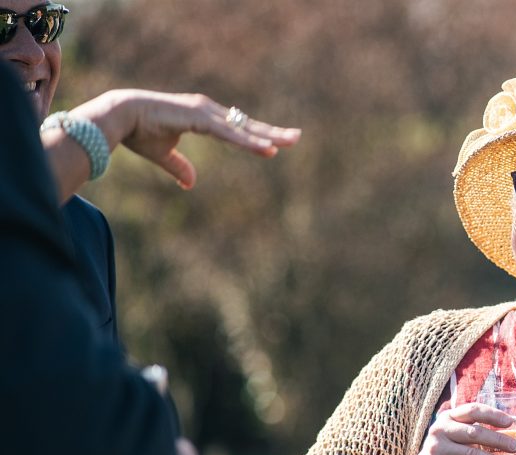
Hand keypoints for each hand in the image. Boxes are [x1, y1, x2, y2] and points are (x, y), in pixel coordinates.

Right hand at [44, 88, 301, 198]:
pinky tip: (267, 149)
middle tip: (297, 137)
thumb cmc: (138, 133)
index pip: (237, 128)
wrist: (118, 116)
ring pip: (242, 128)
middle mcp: (208, 111)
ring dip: (267, 136)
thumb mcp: (164, 155)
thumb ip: (179, 167)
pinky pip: (229, 133)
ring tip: (290, 142)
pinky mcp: (199, 118)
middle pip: (246, 125)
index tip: (277, 142)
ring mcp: (205, 112)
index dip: (256, 135)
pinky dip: (248, 141)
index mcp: (203, 118)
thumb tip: (191, 183)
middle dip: (272, 132)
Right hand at [407, 402, 515, 454]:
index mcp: (448, 418)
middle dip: (498, 440)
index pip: (472, 410)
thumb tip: (511, 434)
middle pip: (474, 433)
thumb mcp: (457, 436)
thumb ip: (476, 431)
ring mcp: (436, 450)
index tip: (511, 422)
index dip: (492, 415)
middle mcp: (440, 431)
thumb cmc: (448, 452)